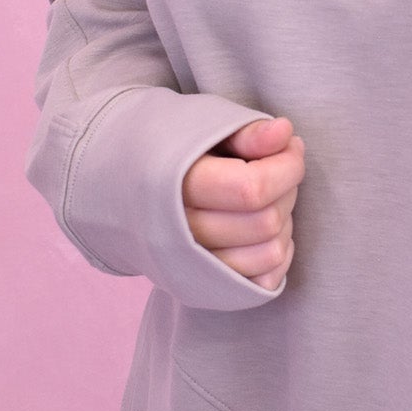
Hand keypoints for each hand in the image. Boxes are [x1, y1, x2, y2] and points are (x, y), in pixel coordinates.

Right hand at [180, 115, 303, 289]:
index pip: (251, 189)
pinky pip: (262, 282)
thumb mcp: (202, 125)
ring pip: (268, 254)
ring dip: (284, 222)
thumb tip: (285, 133)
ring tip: (272, 195)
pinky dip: (278, 254)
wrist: (121, 183)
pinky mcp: (203, 285)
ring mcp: (191, 266)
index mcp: (172, 185)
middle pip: (264, 222)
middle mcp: (178, 233)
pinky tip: (267, 227)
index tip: (291, 145)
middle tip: (280, 167)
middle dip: (287, 189)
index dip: (287, 167)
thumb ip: (245, 132)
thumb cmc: (171, 146)